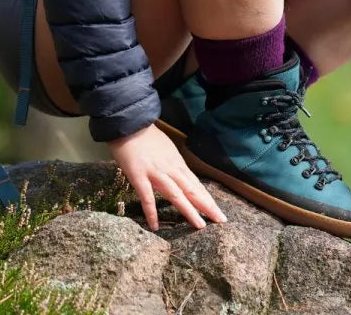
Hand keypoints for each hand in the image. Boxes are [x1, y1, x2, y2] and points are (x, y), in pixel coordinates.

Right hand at [108, 125, 226, 231]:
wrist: (129, 123)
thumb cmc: (147, 137)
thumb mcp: (167, 149)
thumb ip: (174, 164)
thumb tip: (182, 177)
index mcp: (177, 163)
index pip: (196, 184)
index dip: (207, 198)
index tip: (218, 212)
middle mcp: (171, 169)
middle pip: (192, 190)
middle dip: (207, 206)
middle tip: (220, 220)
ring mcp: (156, 173)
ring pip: (176, 194)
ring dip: (189, 210)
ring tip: (200, 225)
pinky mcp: (139, 176)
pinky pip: (147, 196)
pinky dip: (152, 212)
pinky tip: (155, 226)